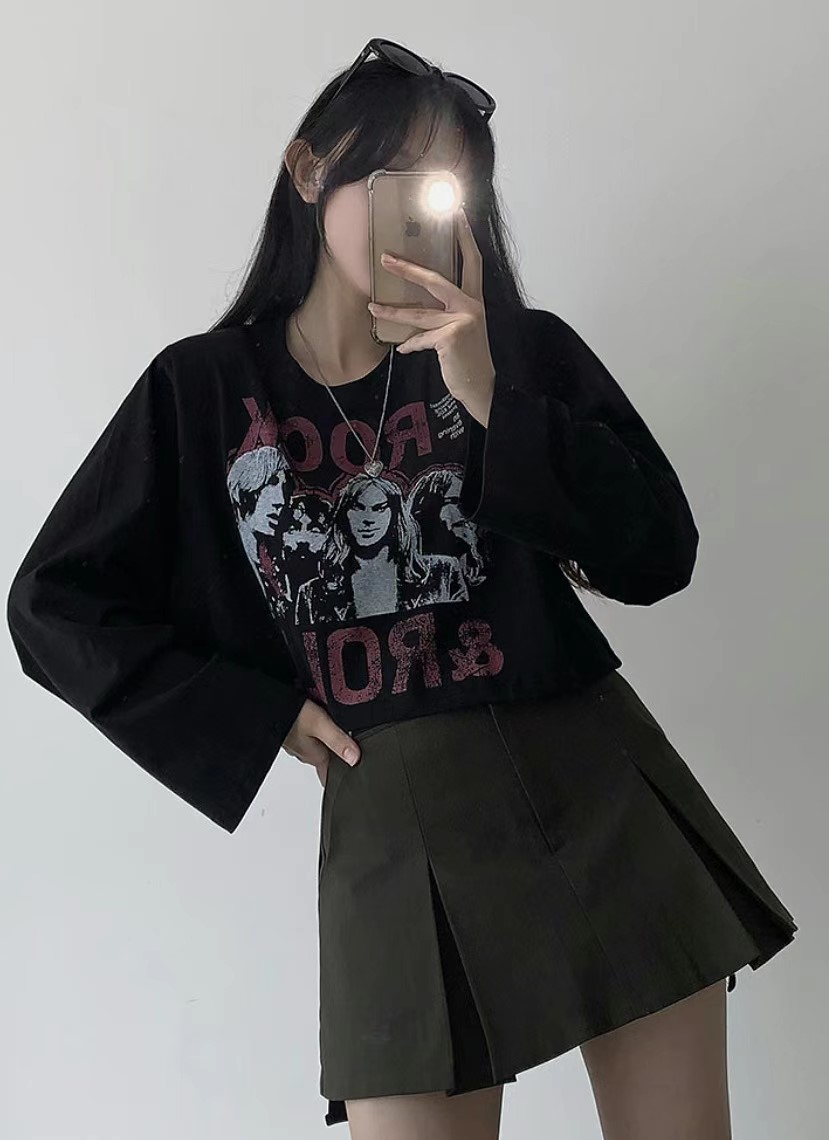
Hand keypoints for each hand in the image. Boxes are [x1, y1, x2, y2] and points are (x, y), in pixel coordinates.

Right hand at [282, 699, 360, 787]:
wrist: (262, 705)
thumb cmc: (288, 714)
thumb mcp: (319, 724)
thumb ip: (337, 741)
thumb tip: (355, 758)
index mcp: (313, 755)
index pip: (328, 777)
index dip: (340, 781)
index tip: (353, 784)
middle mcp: (305, 751)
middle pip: (327, 759)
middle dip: (340, 757)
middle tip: (356, 753)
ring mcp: (297, 741)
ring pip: (318, 746)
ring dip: (329, 742)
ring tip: (344, 735)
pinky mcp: (293, 730)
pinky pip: (310, 735)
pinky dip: (319, 731)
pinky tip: (324, 721)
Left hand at [367, 207, 495, 419]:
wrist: (480, 386)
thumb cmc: (468, 357)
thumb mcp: (462, 330)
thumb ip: (446, 314)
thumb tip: (416, 311)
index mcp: (474, 300)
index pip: (472, 261)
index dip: (465, 236)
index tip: (457, 213)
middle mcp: (470, 306)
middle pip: (435, 279)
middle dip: (407, 269)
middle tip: (385, 258)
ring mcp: (461, 321)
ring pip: (418, 313)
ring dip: (392, 311)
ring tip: (372, 307)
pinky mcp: (450, 338)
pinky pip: (420, 339)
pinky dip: (410, 345)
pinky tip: (402, 349)